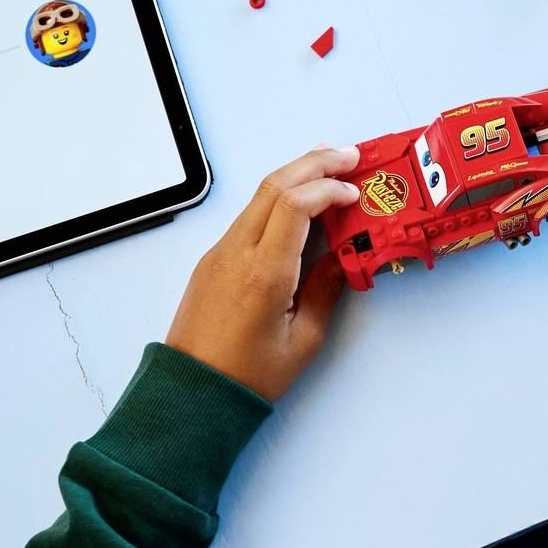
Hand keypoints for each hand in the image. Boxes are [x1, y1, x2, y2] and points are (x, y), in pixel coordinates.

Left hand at [164, 144, 358, 401]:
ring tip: (328, 167)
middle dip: (315, 163)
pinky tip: (298, 201)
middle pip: (275, 185)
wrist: (192, 391)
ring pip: (259, 195)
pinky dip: (278, 198)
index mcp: (264, 273)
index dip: (329, 188)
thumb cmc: (246, 375)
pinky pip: (249, 215)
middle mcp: (237, 253)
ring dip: (296, 175)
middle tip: (349, 156)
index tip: (354, 193)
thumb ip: (327, 290)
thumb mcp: (304, 340)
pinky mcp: (213, 259)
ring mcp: (221, 252)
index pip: (295, 204)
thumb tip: (341, 258)